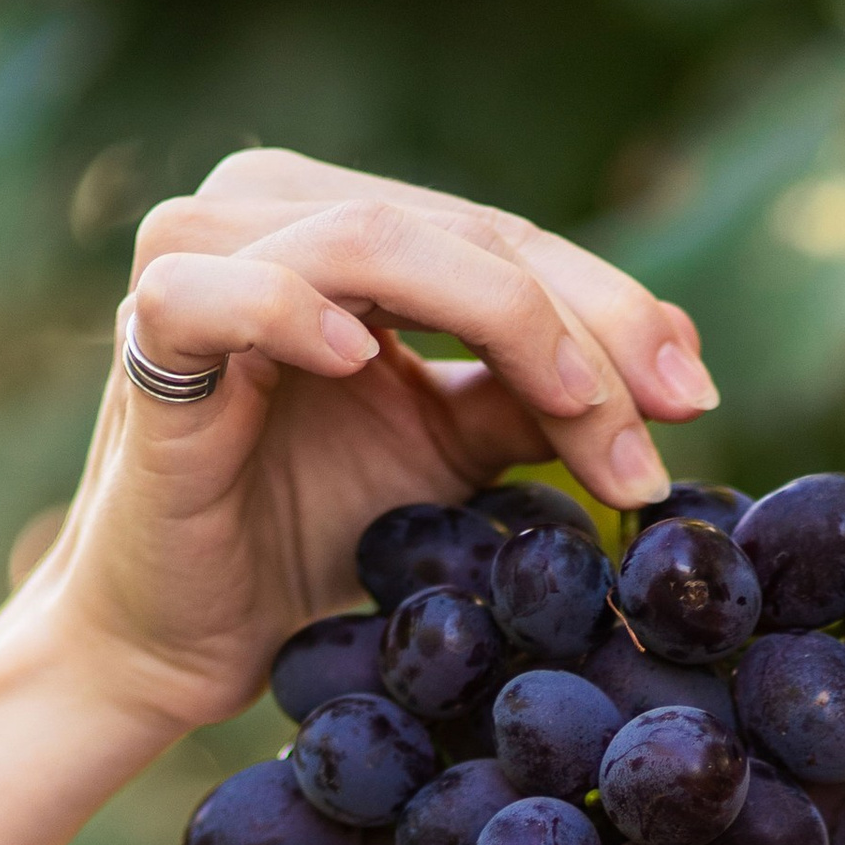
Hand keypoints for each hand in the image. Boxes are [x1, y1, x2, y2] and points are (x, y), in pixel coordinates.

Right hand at [21, 148, 717, 736]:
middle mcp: (269, 206)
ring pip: (375, 240)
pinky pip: (224, 290)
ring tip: (573, 407)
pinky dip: (294, 310)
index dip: (613, 310)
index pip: (504, 242)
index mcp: (343, 221)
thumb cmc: (303, 534)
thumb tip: (676, 375)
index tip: (696, 397)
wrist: (180, 637)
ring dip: (499, 320)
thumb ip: (535, 399)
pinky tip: (362, 360)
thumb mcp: (448, 456)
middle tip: (666, 415)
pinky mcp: (147, 325)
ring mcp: (200, 251)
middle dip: (581, 327)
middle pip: (463, 233)